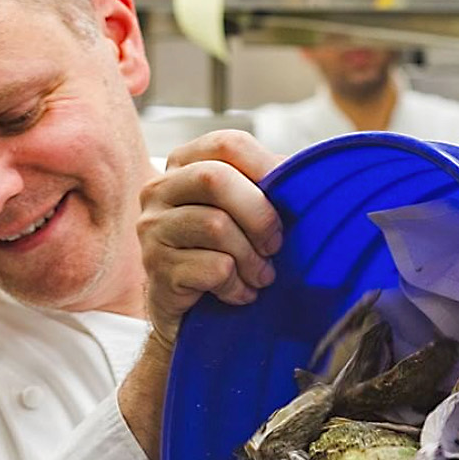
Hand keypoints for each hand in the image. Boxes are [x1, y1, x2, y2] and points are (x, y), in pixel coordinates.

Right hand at [137, 130, 284, 349]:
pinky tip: (239, 293)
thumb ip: (266, 187)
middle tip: (275, 246)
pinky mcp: (157, 269)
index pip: (227, 144)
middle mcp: (159, 191)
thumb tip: (306, 173)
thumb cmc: (222, 255)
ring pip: (215, 226)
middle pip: (216, 180)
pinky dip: (238, 285)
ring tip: (260, 276)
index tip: (289, 199)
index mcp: (184, 165)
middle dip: (259, 216)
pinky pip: (212, 268)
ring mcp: (152, 230)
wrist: (188, 315)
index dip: (266, 168)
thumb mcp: (242, 214)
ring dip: (251, 258)